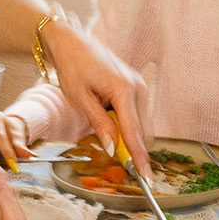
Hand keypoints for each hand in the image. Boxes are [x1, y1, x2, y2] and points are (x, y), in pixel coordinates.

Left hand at [42, 21, 152, 174]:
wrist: (72, 42)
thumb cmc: (72, 67)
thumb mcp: (80, 98)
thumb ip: (99, 124)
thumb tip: (112, 150)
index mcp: (124, 90)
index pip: (134, 132)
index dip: (139, 158)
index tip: (146, 177)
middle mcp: (138, 88)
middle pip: (143, 132)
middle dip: (133, 149)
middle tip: (117, 162)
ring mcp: (140, 86)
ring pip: (142, 125)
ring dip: (127, 135)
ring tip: (101, 125)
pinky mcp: (137, 87)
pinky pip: (137, 115)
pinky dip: (126, 124)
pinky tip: (107, 115)